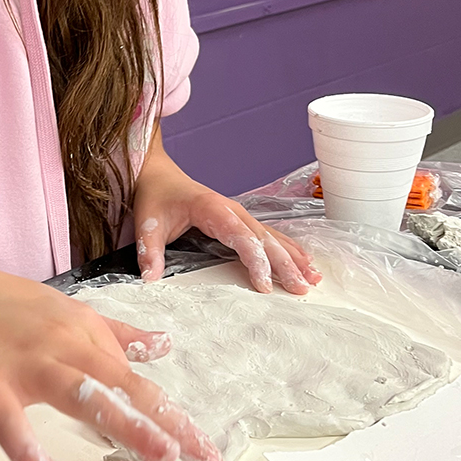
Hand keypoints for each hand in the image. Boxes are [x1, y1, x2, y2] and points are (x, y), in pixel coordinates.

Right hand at [0, 252, 221, 460]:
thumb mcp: (59, 308)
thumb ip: (110, 330)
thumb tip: (160, 343)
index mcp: (77, 326)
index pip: (130, 372)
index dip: (167, 409)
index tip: (201, 443)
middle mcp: (58, 341)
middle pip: (119, 381)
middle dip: (164, 418)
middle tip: (202, 455)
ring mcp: (23, 362)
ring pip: (81, 393)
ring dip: (123, 424)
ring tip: (160, 455)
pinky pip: (11, 422)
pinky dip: (30, 452)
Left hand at [133, 133, 320, 293]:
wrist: (157, 173)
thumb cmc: (155, 196)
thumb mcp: (147, 222)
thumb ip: (149, 251)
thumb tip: (151, 279)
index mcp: (213, 209)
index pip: (242, 238)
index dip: (256, 262)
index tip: (266, 286)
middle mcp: (232, 210)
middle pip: (265, 238)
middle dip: (285, 263)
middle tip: (302, 287)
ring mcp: (238, 213)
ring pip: (271, 236)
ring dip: (292, 256)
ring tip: (312, 276)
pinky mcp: (238, 219)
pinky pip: (267, 233)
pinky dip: (286, 247)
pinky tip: (302, 260)